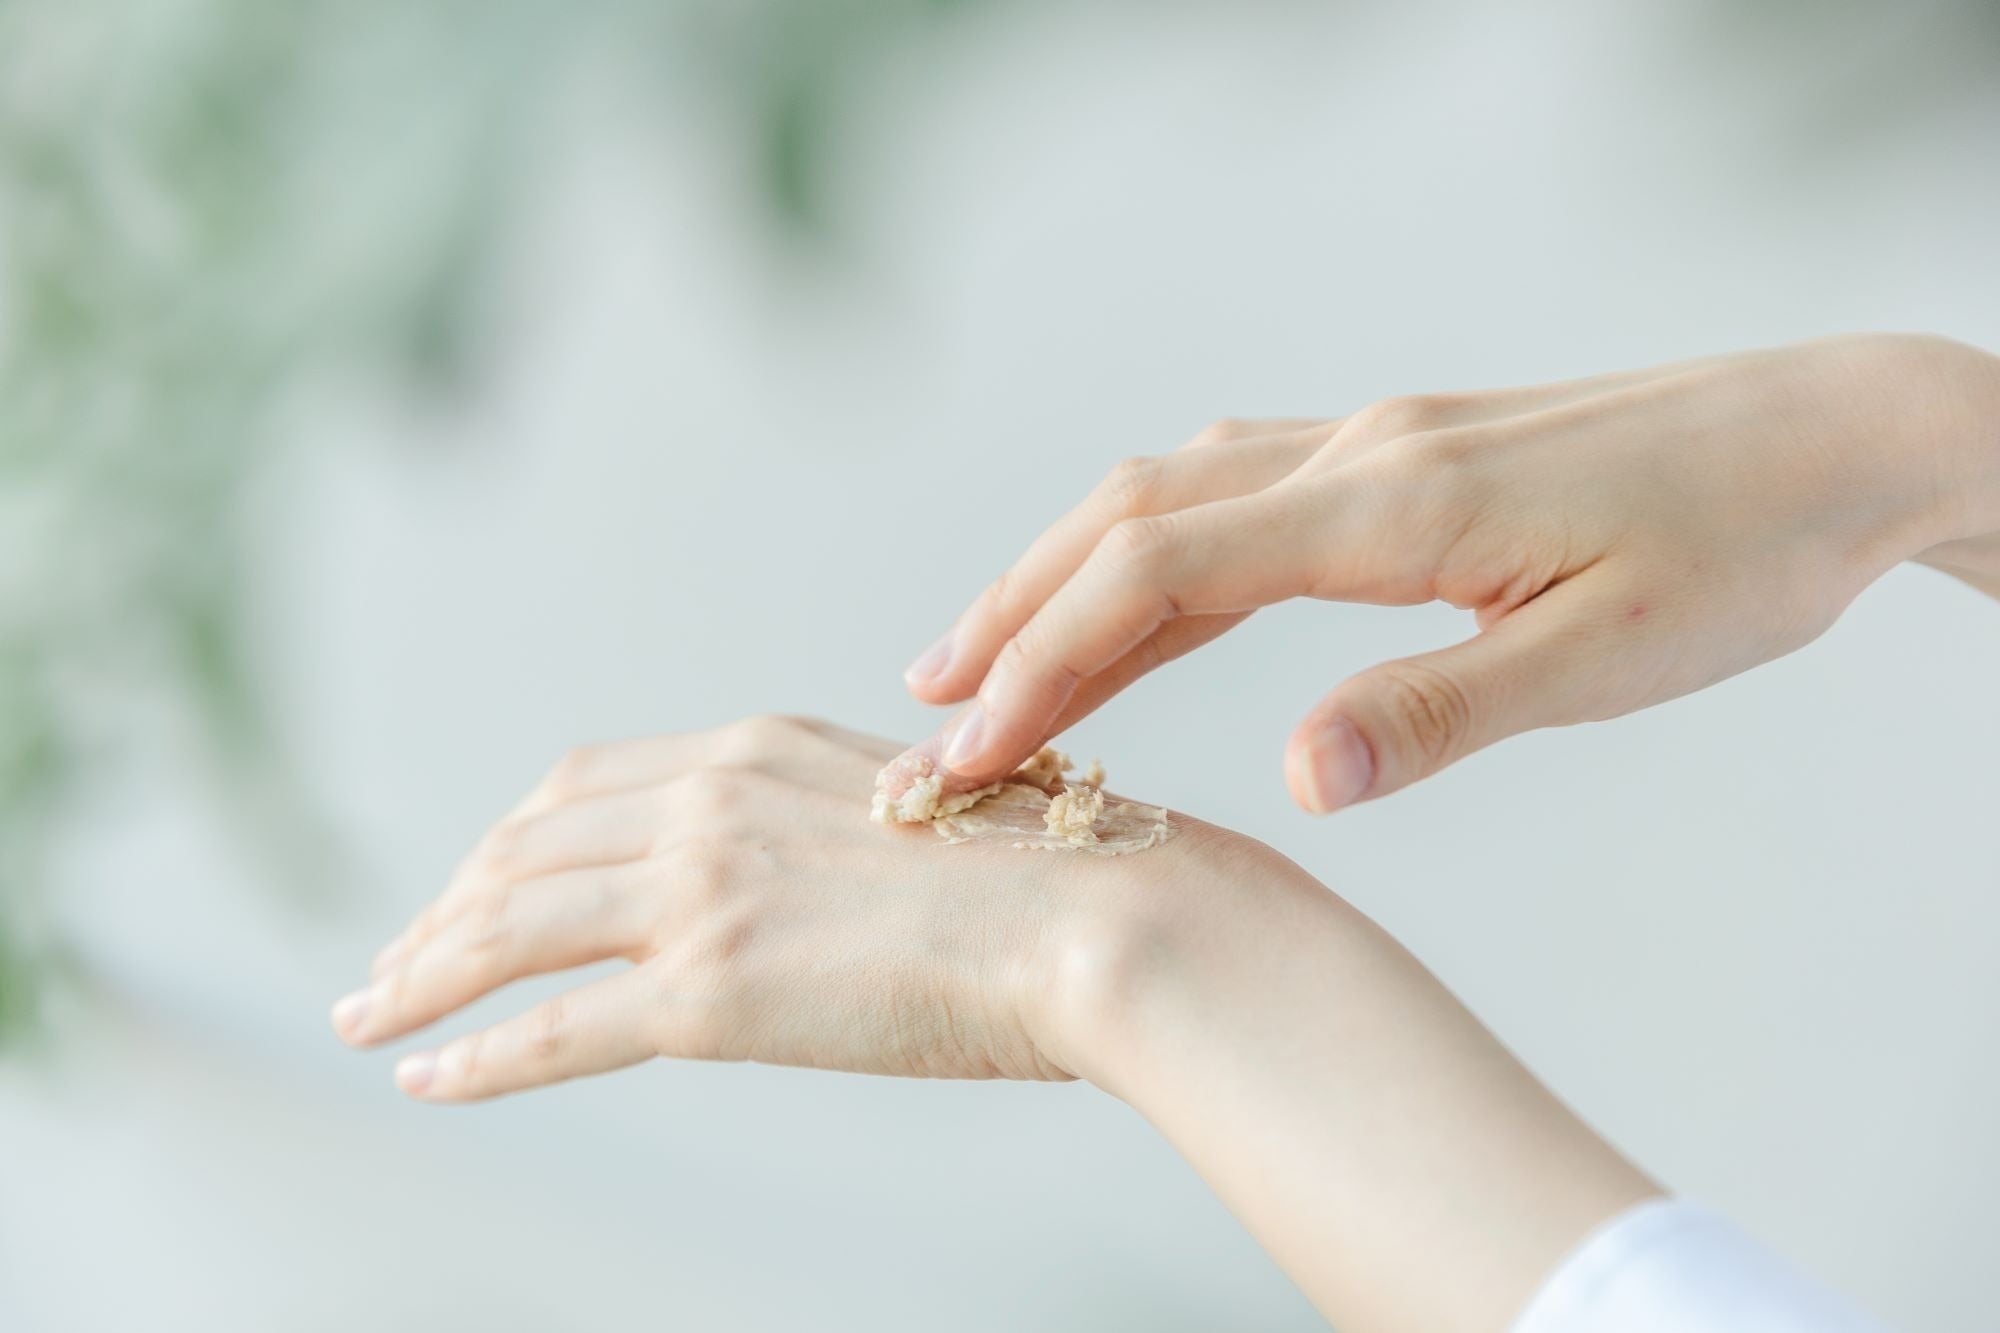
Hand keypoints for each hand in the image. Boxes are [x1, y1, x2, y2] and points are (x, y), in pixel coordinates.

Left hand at [331, 714, 1658, 1327]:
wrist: (1115, 915)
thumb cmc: (1053, 873)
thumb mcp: (916, 811)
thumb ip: (841, 827)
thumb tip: (822, 871)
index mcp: (762, 749)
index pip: (585, 785)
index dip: (510, 839)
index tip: (475, 881)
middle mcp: (712, 802)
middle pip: (523, 850)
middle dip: (443, 907)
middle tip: (393, 961)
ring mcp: (706, 892)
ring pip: (510, 929)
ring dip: (424, 975)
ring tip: (372, 1015)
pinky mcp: (713, 992)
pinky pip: (553, 1029)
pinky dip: (474, 1055)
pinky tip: (428, 1078)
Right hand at [895, 334, 1999, 812]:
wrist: (1837, 433)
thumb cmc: (1742, 550)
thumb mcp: (1607, 657)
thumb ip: (1442, 711)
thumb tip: (1300, 780)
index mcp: (1393, 503)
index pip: (1164, 571)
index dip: (1050, 657)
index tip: (969, 749)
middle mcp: (1361, 453)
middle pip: (1133, 514)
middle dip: (1017, 607)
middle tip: (924, 703)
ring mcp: (1377, 443)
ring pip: (1173, 492)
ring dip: (1067, 570)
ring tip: (987, 653)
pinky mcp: (1404, 455)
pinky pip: (1236, 491)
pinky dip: (1153, 549)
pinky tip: (1135, 595)